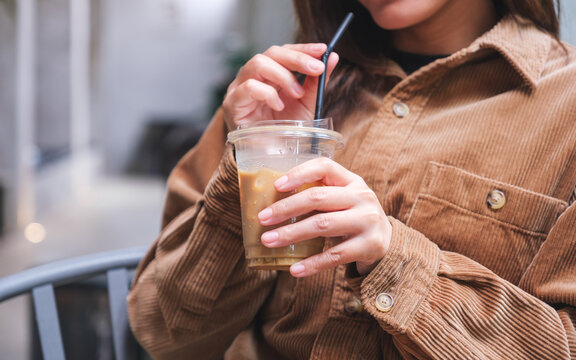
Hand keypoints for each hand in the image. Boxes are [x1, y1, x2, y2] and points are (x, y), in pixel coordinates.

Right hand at [222, 43, 338, 130]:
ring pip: (258, 63)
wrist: (269, 157)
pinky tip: (279, 105)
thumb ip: (316, 82)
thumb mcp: (306, 104)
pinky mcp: (233, 103)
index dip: (303, 48)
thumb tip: (333, 58)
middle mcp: (253, 76)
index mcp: (269, 74)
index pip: (284, 52)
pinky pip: (249, 87)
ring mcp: (240, 87)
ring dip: (283, 76)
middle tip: (316, 69)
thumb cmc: (283, 130)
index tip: (323, 50)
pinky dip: (268, 93)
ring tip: (297, 93)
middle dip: (297, 58)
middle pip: (271, 53)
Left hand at [257, 158, 391, 276]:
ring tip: (268, 241)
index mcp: (352, 181)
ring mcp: (367, 221)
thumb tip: (271, 204)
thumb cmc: (352, 216)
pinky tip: (294, 269)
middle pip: (318, 198)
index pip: (325, 167)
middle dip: (286, 208)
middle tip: (262, 218)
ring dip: (291, 234)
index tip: (277, 185)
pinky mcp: (369, 246)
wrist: (388, 242)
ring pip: (322, 225)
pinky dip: (312, 263)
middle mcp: (362, 197)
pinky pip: (335, 255)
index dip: (299, 173)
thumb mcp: (343, 199)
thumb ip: (318, 196)